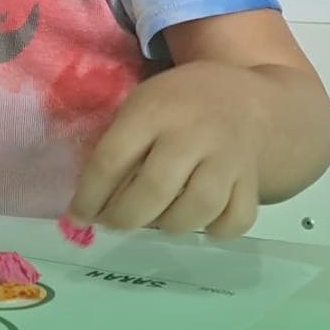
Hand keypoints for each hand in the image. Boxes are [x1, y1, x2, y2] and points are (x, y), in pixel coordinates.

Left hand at [67, 62, 265, 239]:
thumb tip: (92, 202)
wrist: (247, 98)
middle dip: (125, 217)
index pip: (112, 160)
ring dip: (169, 225)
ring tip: (156, 219)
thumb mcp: (143, 104)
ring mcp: (228, 157)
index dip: (89, 196)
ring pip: (197, 209)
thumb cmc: (180, 104)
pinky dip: (216, 230)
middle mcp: (193, 133)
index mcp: (155, 110)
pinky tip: (201, 222)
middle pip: (154, 190)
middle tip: (114, 223)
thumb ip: (119, 144)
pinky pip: (236, 219)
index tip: (77, 216)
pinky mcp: (252, 179)